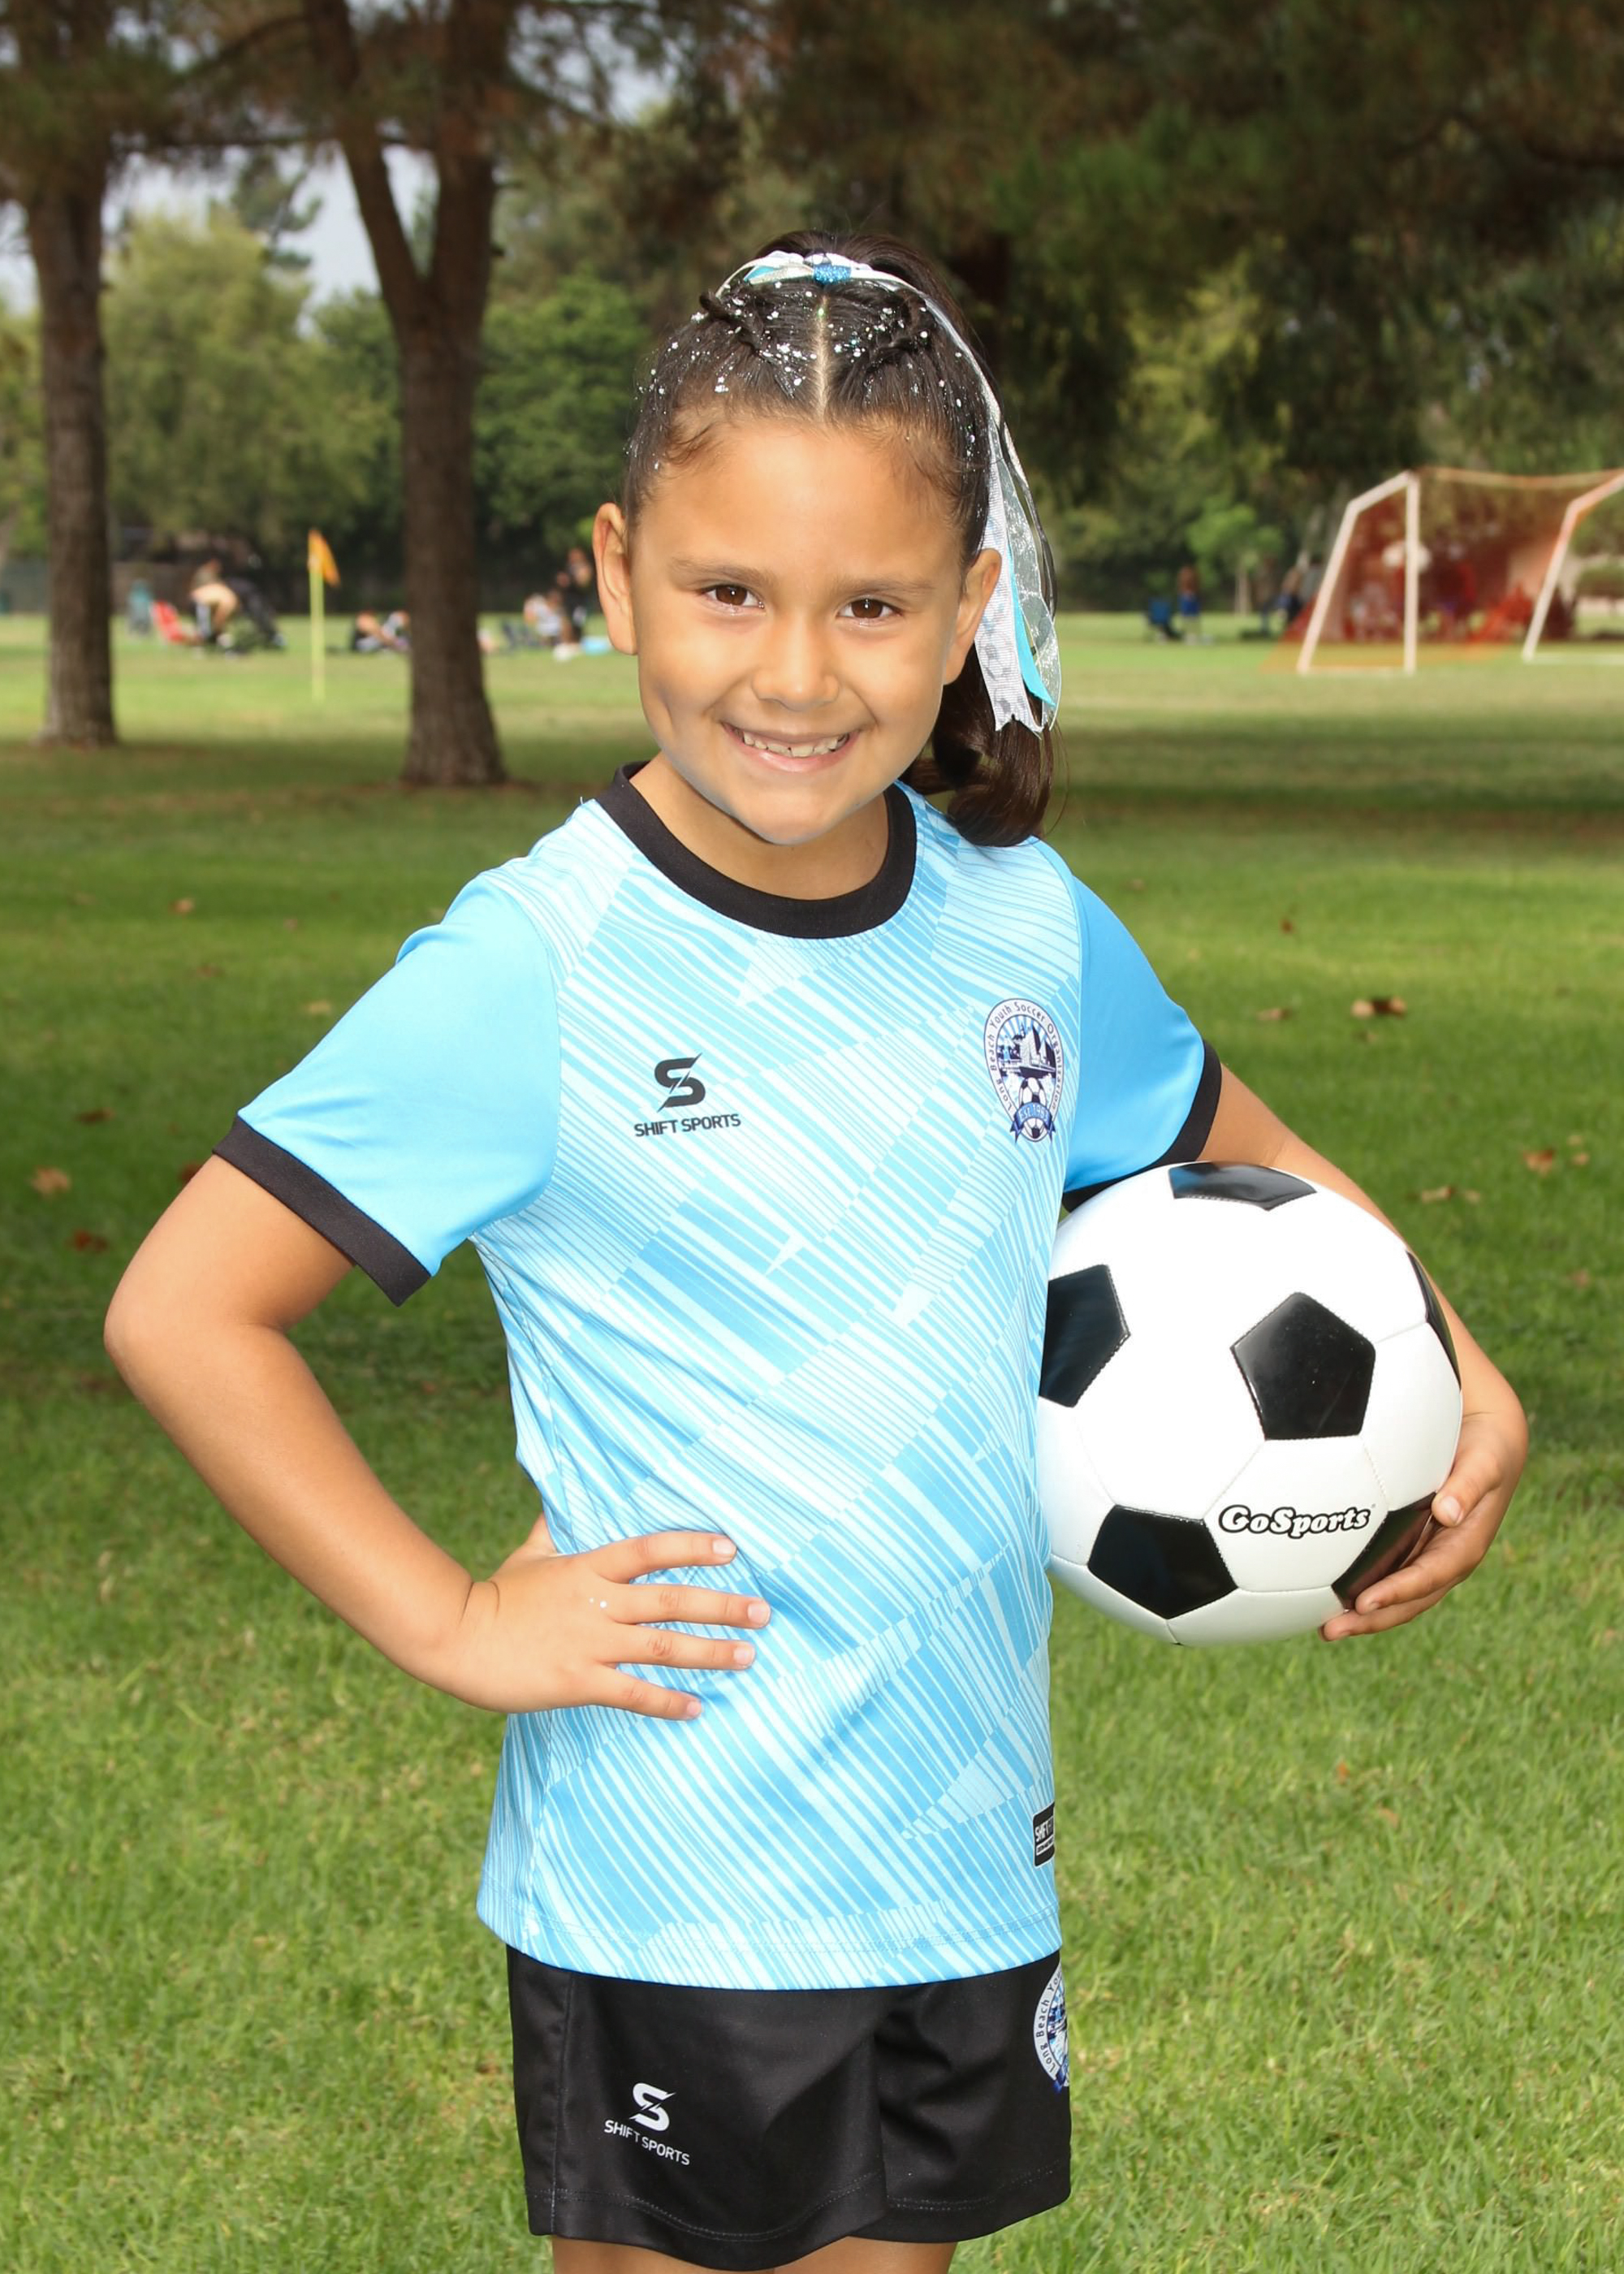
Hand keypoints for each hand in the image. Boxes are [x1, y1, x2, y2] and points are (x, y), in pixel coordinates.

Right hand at [436, 1513, 770, 1714]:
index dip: (692, 1546)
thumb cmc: (495, 1594)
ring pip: (663, 1647)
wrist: (457, 1638)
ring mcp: (590, 1644)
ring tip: (748, 1656)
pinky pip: (633, 1694)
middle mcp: (598, 1603)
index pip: (650, 1550)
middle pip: (672, 1600)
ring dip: (710, 1652)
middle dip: (722, 1605)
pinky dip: (667, 1702)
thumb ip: (554, 1527)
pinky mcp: (578, 1682)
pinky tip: (697, 1708)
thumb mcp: (530, 1552)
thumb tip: (562, 1494)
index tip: (732, 1549)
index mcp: (589, 1568)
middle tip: (763, 1612)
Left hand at [1320, 1404, 1525, 1639]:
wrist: (1489, 1440)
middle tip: (1330, 1631)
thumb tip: (1446, 1513)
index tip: (1364, 1602)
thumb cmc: (1487, 1450)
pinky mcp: (1411, 1544)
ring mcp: (1426, 1556)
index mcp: (1464, 1548)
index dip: (1397, 1593)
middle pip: (1407, 1600)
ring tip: (1323, 1627)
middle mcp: (1444, 1560)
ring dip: (1362, 1613)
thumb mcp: (1483, 1464)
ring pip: (1394, 1593)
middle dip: (1371, 1619)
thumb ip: (1468, 1487)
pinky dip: (1360, 1587)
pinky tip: (1328, 1594)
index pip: (1428, 1578)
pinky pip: (1384, 1572)